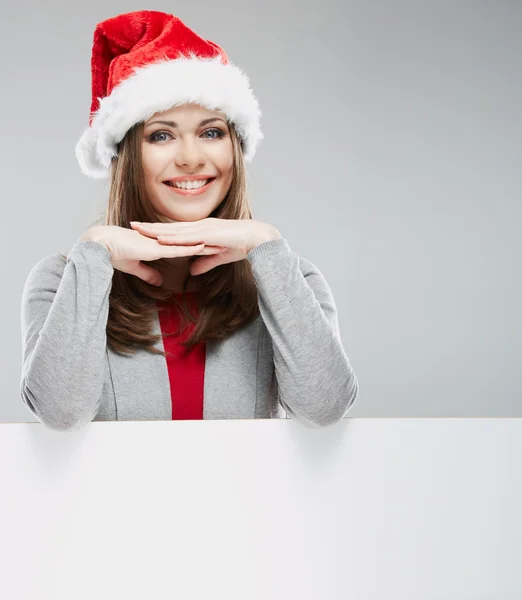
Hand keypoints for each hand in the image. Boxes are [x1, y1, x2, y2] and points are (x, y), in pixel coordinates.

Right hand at [79, 225, 222, 285]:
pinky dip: (190, 247)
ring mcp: (159, 243)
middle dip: (209, 242)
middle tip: (226, 241)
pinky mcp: (155, 247)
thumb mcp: (135, 267)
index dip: (200, 244)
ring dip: (206, 244)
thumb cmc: (114, 254)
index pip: (185, 244)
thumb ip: (148, 273)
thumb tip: (160, 282)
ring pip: (188, 243)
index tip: (215, 245)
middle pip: (191, 240)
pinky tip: (203, 246)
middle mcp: (162, 241)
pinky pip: (176, 247)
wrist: (100, 246)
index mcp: (159, 244)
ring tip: (223, 244)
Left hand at [129, 218, 280, 274]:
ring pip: (175, 230)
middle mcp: (200, 226)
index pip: (175, 230)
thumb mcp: (218, 257)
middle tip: (132, 225)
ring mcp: (204, 228)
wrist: (257, 238)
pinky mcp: (210, 234)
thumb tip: (192, 271)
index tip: (143, 230)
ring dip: (157, 230)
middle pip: (170, 227)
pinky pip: (188, 237)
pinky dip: (174, 238)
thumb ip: (205, 262)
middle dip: (151, 226)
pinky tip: (161, 239)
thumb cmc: (241, 246)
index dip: (158, 229)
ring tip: (140, 230)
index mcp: (201, 229)